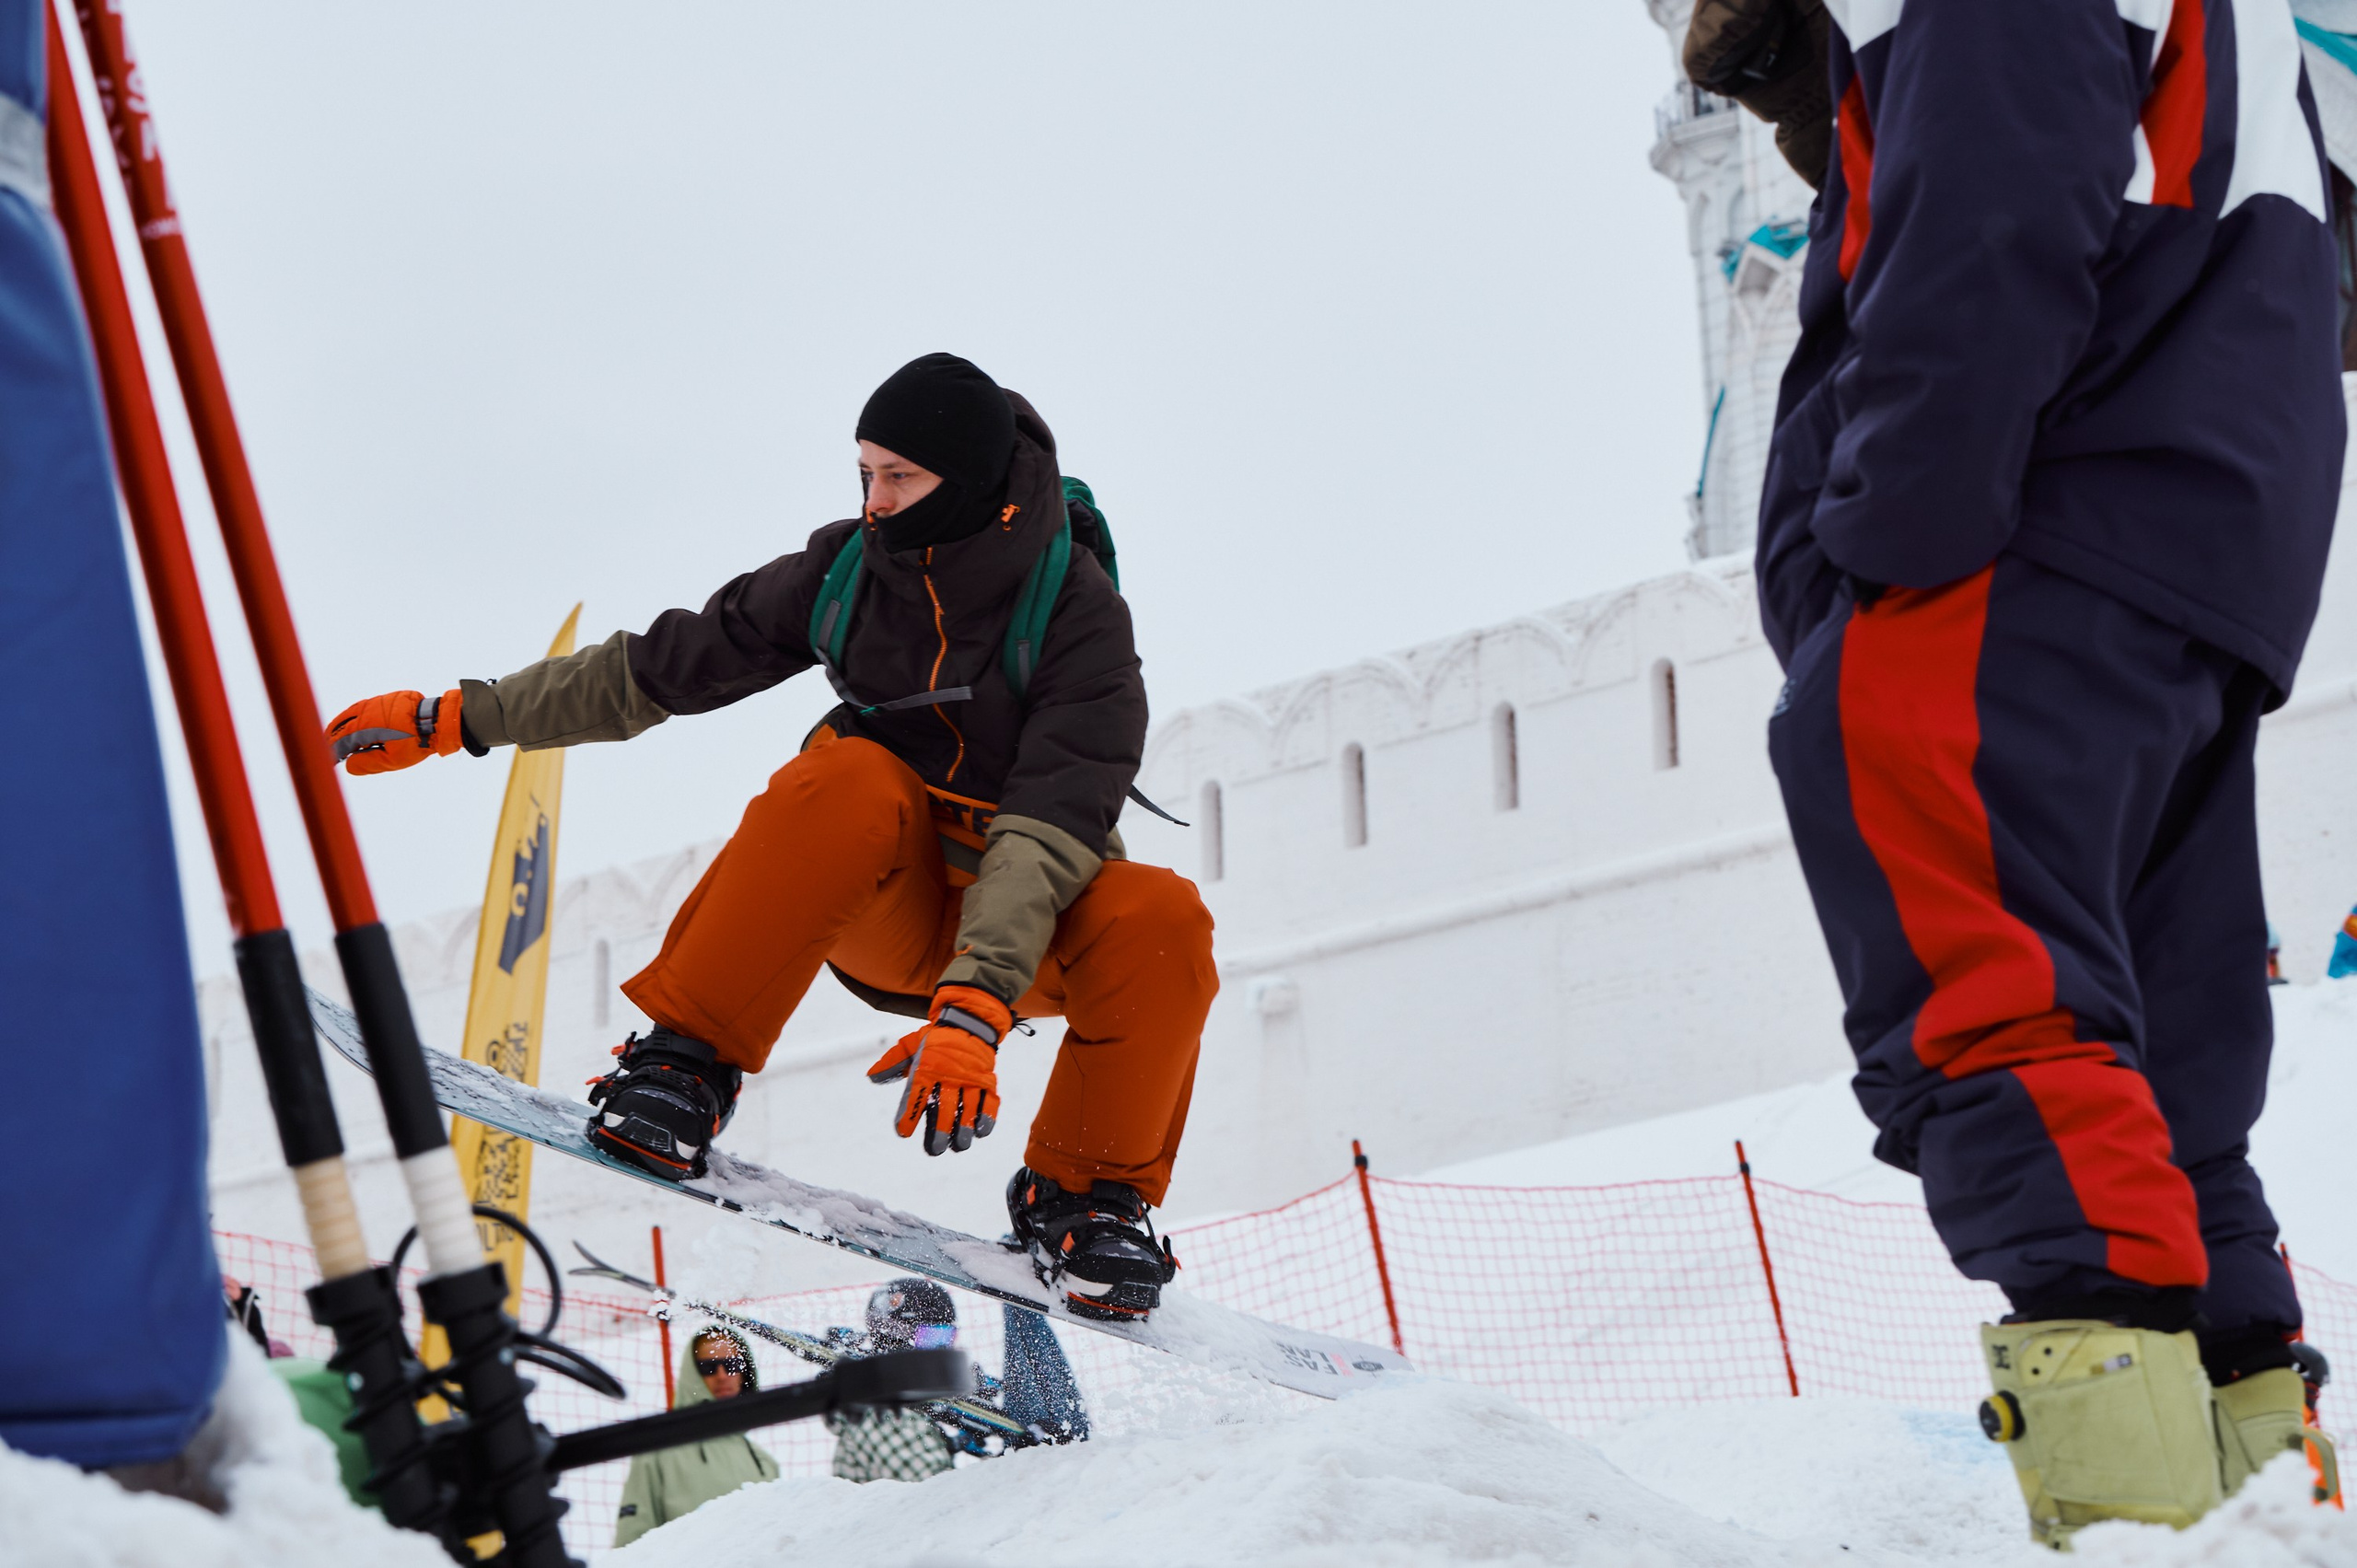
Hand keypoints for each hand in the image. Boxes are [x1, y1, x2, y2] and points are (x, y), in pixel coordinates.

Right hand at [326, 688, 464, 774]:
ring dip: (341, 723)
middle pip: (342, 724)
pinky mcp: (385, 698)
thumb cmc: (415, 743)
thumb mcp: (392, 760)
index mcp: (366, 727)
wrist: (436, 721)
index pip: (342, 740)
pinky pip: (363, 706)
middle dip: (333, 736)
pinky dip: (354, 715)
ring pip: (351, 712)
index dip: (333, 751)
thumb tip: (348, 764)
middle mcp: (367, 711)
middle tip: (325, 746)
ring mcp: (376, 702)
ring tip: (334, 733)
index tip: (329, 761)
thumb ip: (368, 763)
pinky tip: (354, 720)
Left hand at [866, 985, 1010, 1155]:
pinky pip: (989, 1101)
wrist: (969, 1021)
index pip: (917, 1093)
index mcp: (928, 1066)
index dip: (910, 1114)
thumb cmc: (937, 1039)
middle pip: (944, 1106)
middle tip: (934, 1149)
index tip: (903, 1132)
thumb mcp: (912, 1045)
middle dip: (939, 1130)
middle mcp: (949, 1074)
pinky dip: (986, 1116)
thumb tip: (871, 1077)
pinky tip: (980, 1132)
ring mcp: (971, 1078)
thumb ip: (893, 1063)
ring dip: (963, 1128)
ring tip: (958, 1145)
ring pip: (968, 1107)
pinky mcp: (987, 1080)